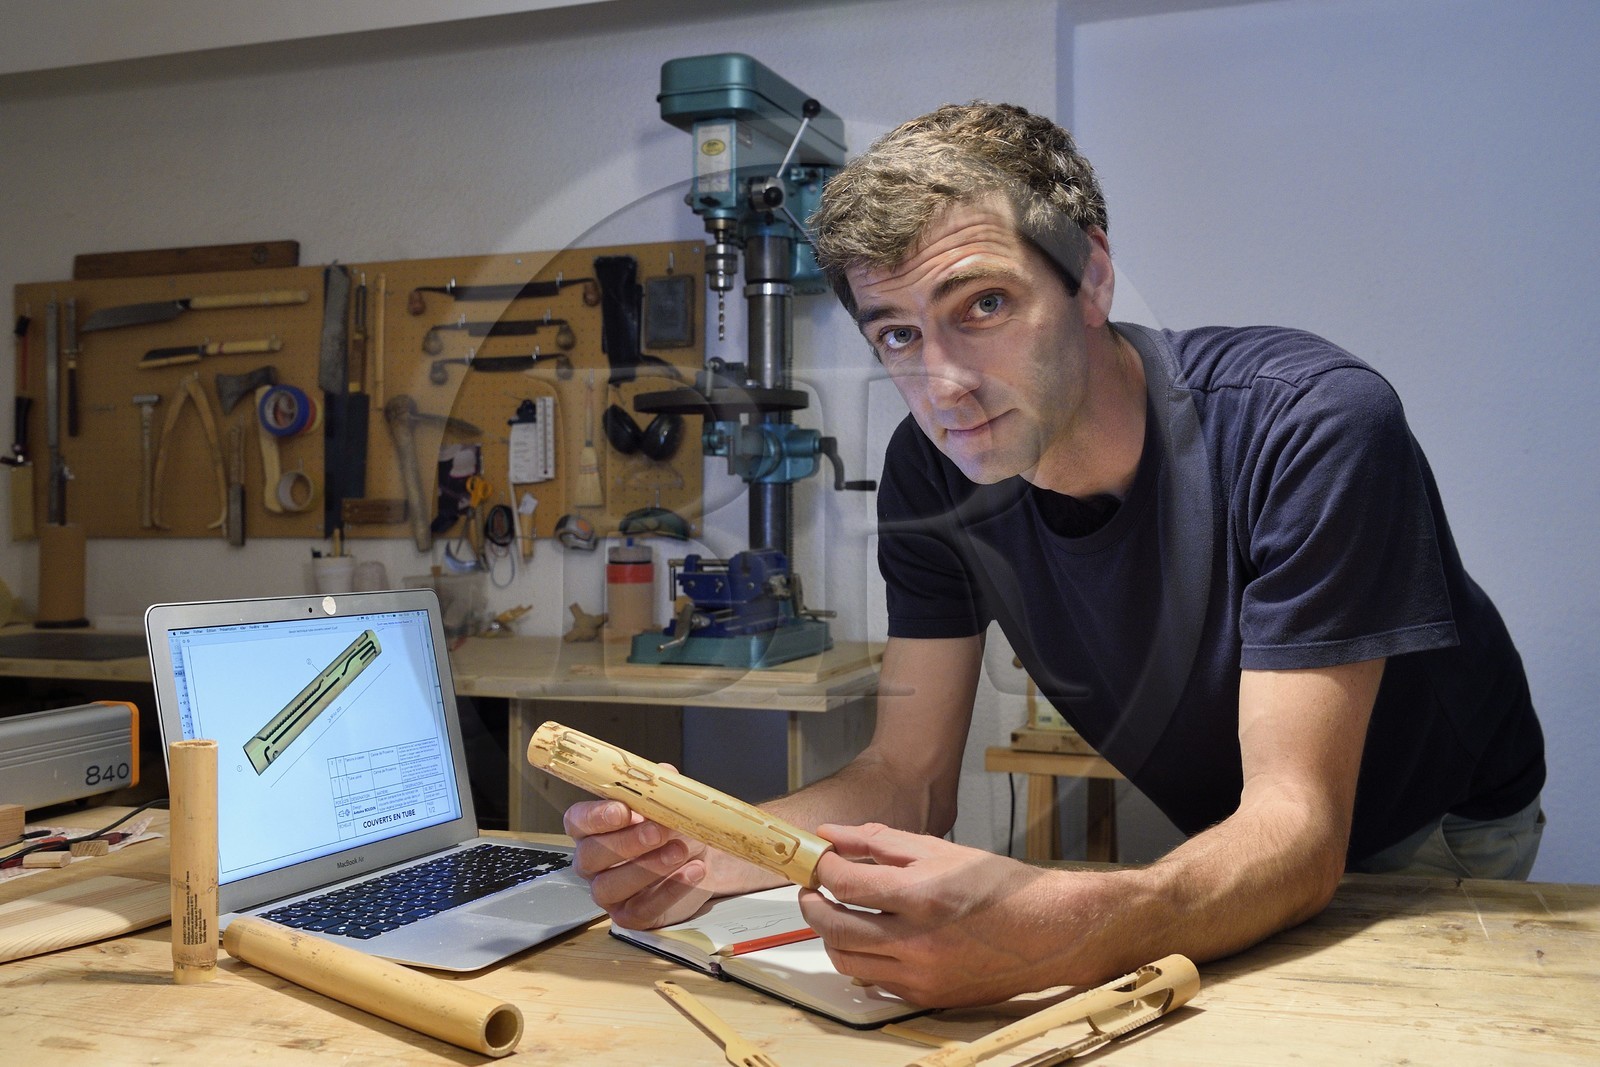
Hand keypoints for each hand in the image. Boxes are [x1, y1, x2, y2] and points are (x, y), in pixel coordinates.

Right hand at [563, 796, 715, 929]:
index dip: (596, 816)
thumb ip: (662, 788)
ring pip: (611, 886)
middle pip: (591, 855)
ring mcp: (609, 892)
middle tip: (658, 831)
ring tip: (680, 850)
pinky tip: (692, 871)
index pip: (578, 821)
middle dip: (626, 842)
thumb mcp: (668, 803)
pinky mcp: (631, 915)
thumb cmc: (672, 829)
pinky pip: (643, 909)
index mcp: (592, 828)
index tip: (624, 810)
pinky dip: (671, 890)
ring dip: (648, 867)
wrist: (698, 859)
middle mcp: (593, 862)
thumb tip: (664, 773)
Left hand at [799, 823, 1067, 1006]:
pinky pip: (876, 981)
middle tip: (814, 890)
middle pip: (835, 928)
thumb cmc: (999, 886)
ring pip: (848, 961)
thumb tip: (834, 835)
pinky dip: (864, 959)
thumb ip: (879, 841)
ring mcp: (922, 975)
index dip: (823, 870)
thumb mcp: (940, 850)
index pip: (846, 884)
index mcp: (922, 895)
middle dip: (814, 905)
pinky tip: (872, 939)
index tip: (820, 862)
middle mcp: (918, 941)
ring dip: (833, 935)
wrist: (1048, 931)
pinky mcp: (927, 998)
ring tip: (840, 913)